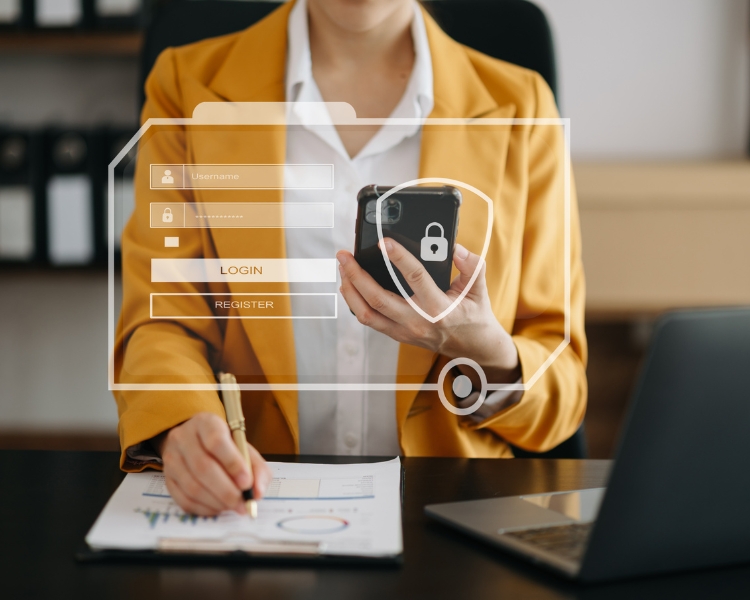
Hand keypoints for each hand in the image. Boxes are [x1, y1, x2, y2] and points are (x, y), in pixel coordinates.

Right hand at [158, 412, 272, 515]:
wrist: (196, 443)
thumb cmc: (226, 447)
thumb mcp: (245, 449)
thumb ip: (257, 469)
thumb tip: (257, 493)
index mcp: (206, 423)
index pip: (216, 441)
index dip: (232, 463)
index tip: (246, 482)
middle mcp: (184, 437)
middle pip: (202, 466)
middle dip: (225, 490)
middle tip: (241, 503)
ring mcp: (172, 458)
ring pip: (192, 486)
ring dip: (216, 502)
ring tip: (233, 506)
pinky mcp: (167, 479)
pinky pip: (183, 500)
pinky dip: (204, 508)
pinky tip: (218, 507)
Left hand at [337, 240, 519, 383]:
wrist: (472, 348)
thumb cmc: (474, 316)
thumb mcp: (479, 289)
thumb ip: (472, 266)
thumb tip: (455, 248)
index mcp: (439, 308)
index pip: (415, 278)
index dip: (398, 258)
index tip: (384, 242)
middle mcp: (418, 321)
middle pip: (378, 298)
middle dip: (357, 275)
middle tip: (345, 255)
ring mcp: (404, 331)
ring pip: (367, 313)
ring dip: (350, 289)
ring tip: (343, 268)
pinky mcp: (397, 335)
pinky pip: (369, 319)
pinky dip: (355, 302)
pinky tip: (349, 286)